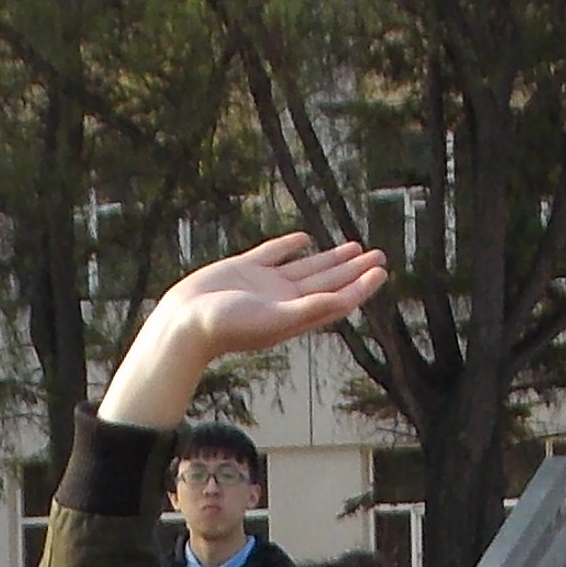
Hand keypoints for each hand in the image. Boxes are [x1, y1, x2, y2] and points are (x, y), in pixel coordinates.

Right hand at [145, 233, 388, 362]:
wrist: (184, 322)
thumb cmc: (227, 327)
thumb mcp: (273, 320)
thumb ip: (309, 310)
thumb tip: (344, 301)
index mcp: (295, 316)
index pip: (336, 300)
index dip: (360, 287)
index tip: (381, 271)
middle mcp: (284, 301)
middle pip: (328, 282)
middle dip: (354, 270)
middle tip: (379, 256)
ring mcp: (264, 285)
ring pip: (307, 268)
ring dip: (331, 258)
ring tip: (355, 247)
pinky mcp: (244, 269)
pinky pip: (274, 254)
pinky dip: (290, 245)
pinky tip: (304, 239)